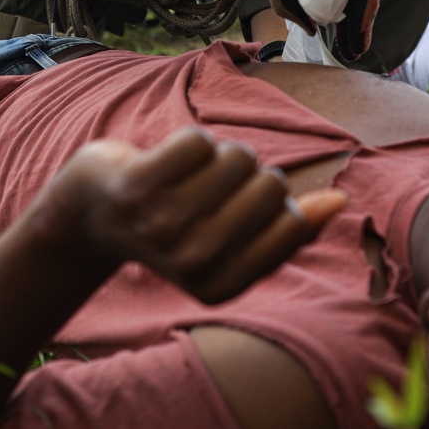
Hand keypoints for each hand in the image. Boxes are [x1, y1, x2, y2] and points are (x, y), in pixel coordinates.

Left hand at [34, 127, 345, 304]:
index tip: (241, 209)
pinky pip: (199, 142)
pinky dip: (190, 142)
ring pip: (237, 158)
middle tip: (212, 189)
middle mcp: (193, 263)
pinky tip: (165, 163)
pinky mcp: (136, 187)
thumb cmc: (174, 223)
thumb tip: (339, 201)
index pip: (294, 223)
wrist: (89, 216)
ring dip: (220, 155)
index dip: (280, 201)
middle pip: (271, 186)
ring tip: (189, 176)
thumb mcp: (232, 240)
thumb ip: (287, 226)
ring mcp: (161, 226)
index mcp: (222, 286)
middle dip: (252, 175)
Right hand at [238, 0, 379, 60]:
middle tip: (354, 53)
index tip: (343, 51)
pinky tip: (361, 23)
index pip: (340, 5)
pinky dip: (365, 1)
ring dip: (363, 22)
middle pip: (355, 2)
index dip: (342, 30)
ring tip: (358, 45)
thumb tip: (314, 33)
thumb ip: (298, 13)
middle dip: (355, 31)